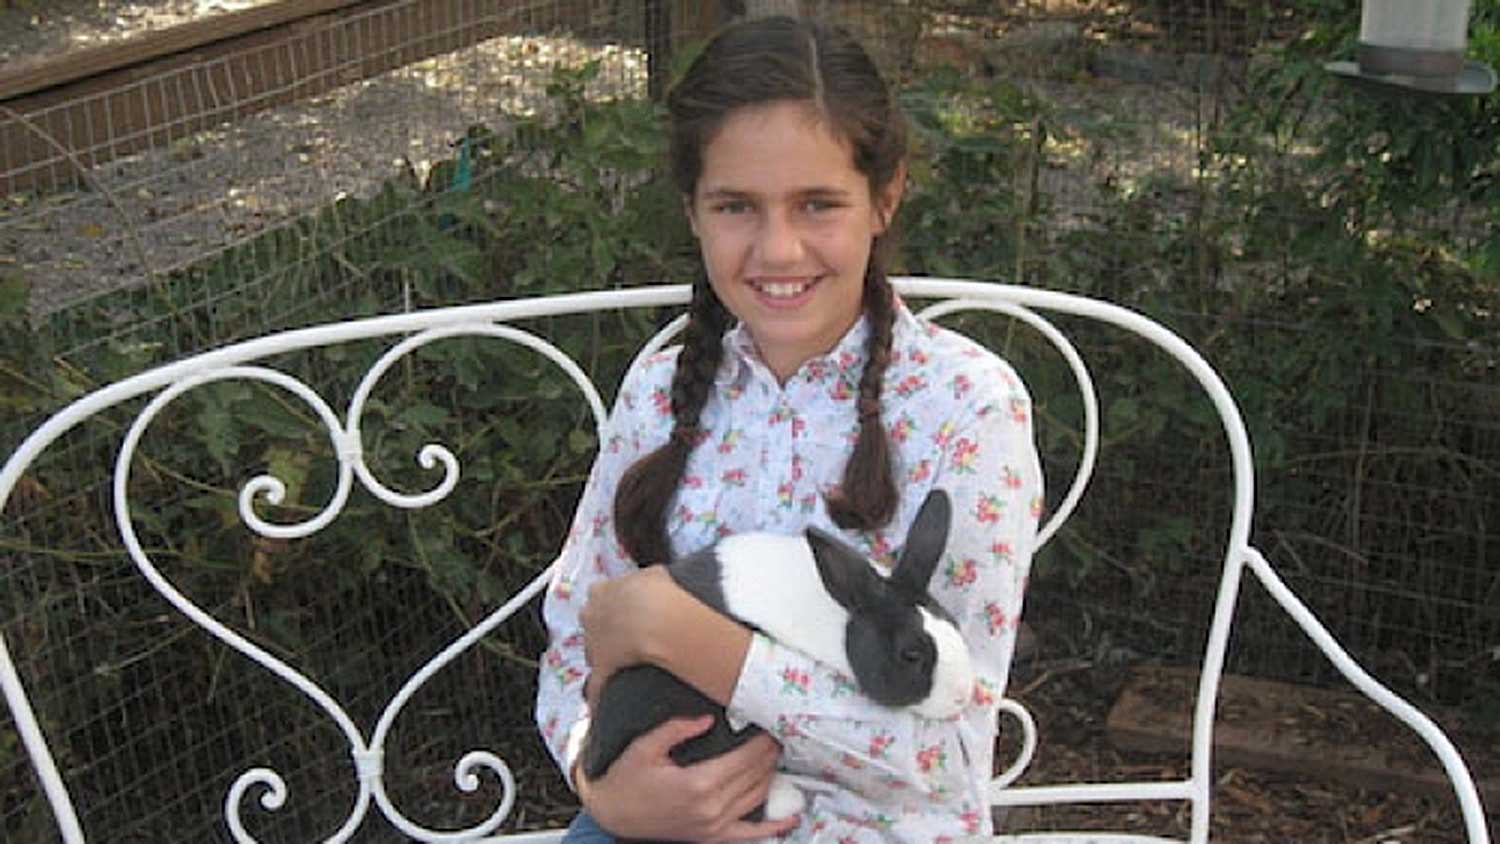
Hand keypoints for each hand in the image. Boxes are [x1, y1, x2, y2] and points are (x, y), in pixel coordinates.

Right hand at [577, 715, 799, 841]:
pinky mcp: (713, 838)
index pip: (745, 758)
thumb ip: (677, 729)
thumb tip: (708, 718)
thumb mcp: (645, 747)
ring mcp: (714, 826)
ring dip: (772, 775)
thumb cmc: (626, 779)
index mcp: (699, 783)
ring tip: (776, 755)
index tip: (771, 724)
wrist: (612, 814)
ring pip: (758, 797)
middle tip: (777, 733)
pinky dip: (774, 827)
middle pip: (756, 775)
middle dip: (770, 753)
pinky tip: (791, 817)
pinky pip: (751, 834)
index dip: (763, 740)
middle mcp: (712, 807)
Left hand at [579, 566, 678, 686]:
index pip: (599, 596)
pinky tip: (602, 705)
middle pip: (591, 624)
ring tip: (626, 661)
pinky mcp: (601, 668)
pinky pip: (596, 685)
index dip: (612, 604)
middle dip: (605, 629)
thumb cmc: (656, 593)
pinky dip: (598, 695)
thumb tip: (656, 578)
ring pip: (593, 651)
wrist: (655, 618)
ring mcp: (593, 643)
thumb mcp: (655, 573)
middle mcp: (591, 615)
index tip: (626, 608)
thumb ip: (648, 577)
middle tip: (625, 634)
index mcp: (601, 590)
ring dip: (605, 656)